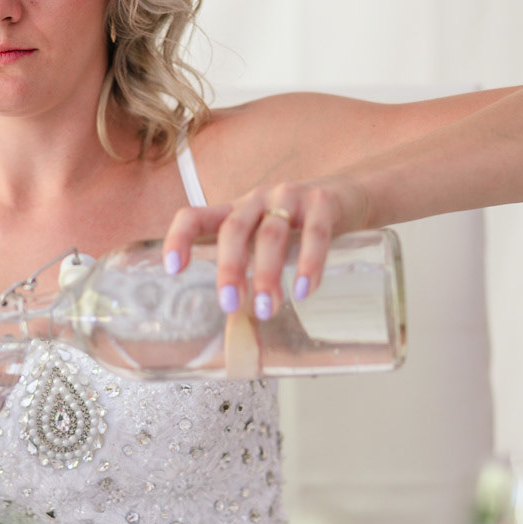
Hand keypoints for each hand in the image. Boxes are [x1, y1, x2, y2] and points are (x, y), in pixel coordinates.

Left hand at [161, 175, 367, 319]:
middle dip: (229, 268)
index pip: (195, 216)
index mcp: (235, 212)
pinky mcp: (324, 203)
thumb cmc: (297, 227)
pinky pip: (315, 233)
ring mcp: (290, 198)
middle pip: (233, 229)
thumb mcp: (264, 240)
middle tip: (230, 304)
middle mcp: (257, 200)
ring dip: (267, 273)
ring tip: (268, 308)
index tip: (171, 269)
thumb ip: (250, 271)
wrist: (350, 195)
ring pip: (271, 234)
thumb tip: (236, 327)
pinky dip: (310, 263)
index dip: (178, 238)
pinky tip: (305, 290)